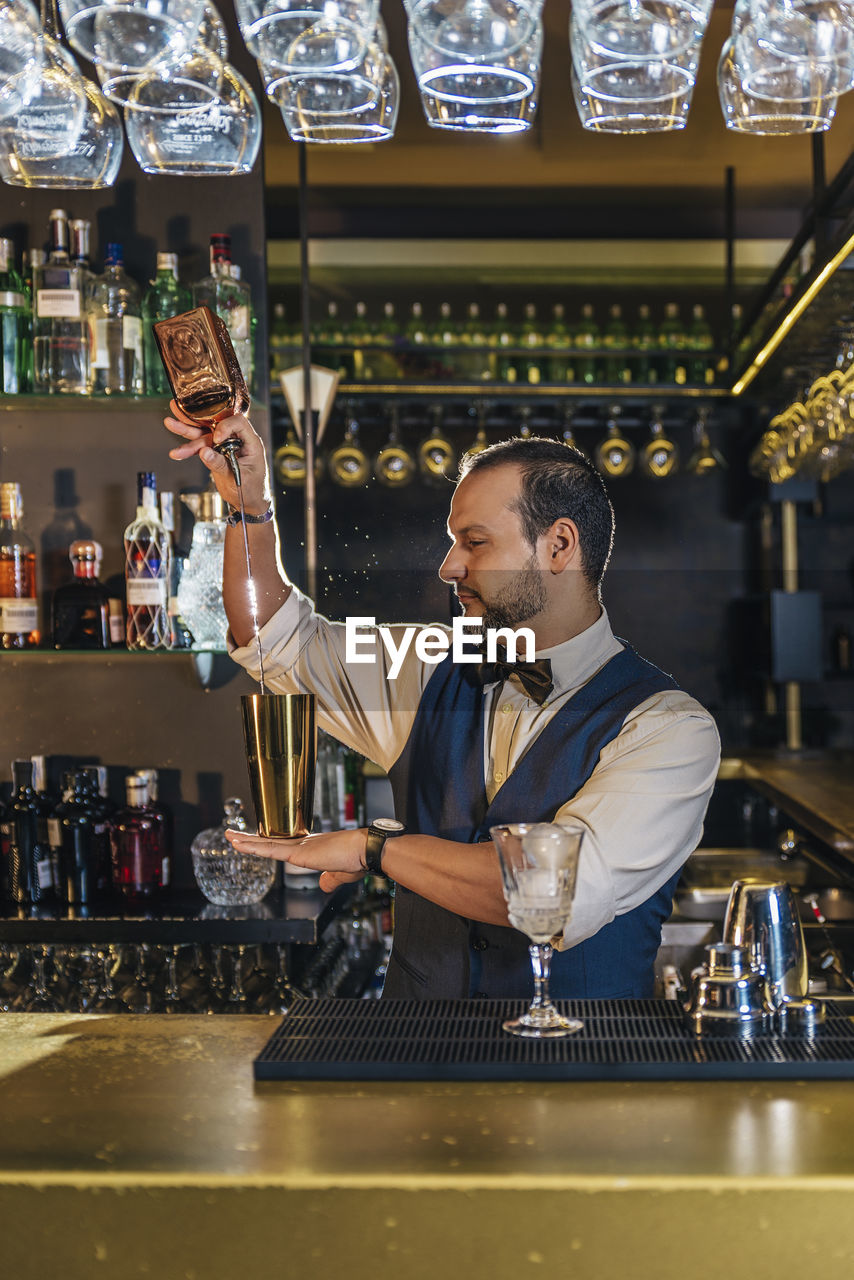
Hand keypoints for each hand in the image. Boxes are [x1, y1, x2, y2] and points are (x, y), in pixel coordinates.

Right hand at [164, 402, 269, 512]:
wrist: (249, 503)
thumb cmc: (251, 491)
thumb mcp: (237, 478)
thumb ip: (220, 464)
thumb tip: (203, 452)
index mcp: (251, 442)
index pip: (238, 422)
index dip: (225, 426)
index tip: (216, 439)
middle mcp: (237, 439)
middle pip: (216, 424)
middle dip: (196, 419)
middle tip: (177, 410)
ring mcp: (225, 445)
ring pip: (204, 434)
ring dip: (186, 431)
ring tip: (169, 423)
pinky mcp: (216, 452)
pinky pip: (201, 447)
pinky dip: (189, 450)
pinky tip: (176, 452)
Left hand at [225, 827, 368, 893]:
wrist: (366, 850)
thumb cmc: (359, 860)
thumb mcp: (341, 874)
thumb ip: (331, 880)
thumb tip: (323, 885)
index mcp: (313, 847)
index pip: (285, 845)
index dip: (269, 843)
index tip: (257, 840)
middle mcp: (304, 843)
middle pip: (271, 840)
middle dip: (252, 838)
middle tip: (234, 834)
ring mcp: (300, 847)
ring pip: (267, 843)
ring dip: (246, 840)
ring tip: (229, 836)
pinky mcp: (299, 853)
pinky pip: (270, 850)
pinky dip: (253, 847)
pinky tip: (240, 845)